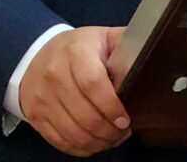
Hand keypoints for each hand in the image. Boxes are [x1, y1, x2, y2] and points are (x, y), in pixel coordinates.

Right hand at [19, 25, 130, 155]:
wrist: (37, 54)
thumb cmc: (78, 48)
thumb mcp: (102, 37)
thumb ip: (125, 44)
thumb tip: (151, 55)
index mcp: (75, 51)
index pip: (92, 83)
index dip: (111, 106)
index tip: (125, 120)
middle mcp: (54, 73)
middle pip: (84, 114)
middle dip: (109, 131)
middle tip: (123, 132)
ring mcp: (43, 96)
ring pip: (73, 132)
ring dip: (97, 142)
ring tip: (111, 138)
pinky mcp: (36, 115)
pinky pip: (60, 141)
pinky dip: (81, 148)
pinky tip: (94, 142)